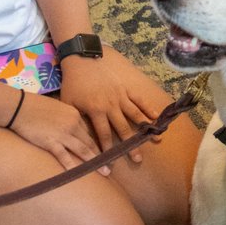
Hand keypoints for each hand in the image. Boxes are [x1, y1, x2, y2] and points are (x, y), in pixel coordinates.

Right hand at [7, 90, 109, 174]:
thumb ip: (68, 118)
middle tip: (111, 166)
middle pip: (90, 142)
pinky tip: (79, 173)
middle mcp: (72, 124)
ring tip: (104, 172)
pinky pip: (63, 155)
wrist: (19, 106)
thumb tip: (74, 130)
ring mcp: (62, 134)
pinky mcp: (50, 141)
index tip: (106, 153)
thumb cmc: (36, 106)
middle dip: (102, 155)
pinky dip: (72, 165)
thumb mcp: (58, 108)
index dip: (98, 144)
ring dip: (94, 162)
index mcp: (76, 115)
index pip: (90, 132)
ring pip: (82, 150)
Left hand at [58, 47, 161, 164]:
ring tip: (156, 140)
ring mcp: (121, 96)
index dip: (108, 150)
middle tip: (139, 159)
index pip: (103, 134)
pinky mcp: (126, 88)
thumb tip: (79, 137)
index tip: (111, 163)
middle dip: (131, 145)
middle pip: (123, 129)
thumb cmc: (73, 83)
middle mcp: (111, 105)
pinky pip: (139, 100)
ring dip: (146, 128)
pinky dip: (148, 108)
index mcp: (96, 110)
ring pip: (136, 115)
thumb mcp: (69, 103)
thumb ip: (76, 119)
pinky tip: (156, 117)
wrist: (82, 61)